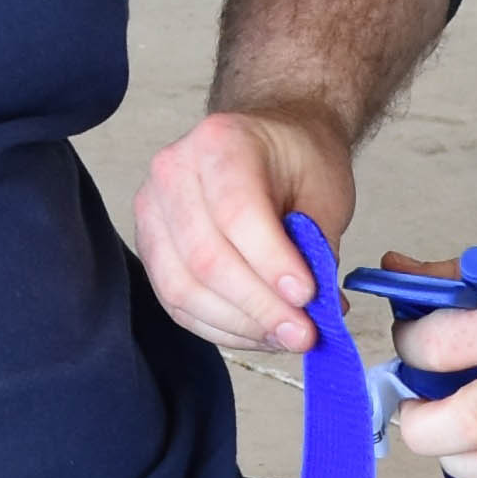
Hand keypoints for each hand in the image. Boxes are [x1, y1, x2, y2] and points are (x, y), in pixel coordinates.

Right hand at [133, 107, 357, 353]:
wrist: (270, 146)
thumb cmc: (297, 160)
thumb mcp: (326, 190)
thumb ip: (319, 247)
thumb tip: (319, 310)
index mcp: (219, 142)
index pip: (237, 213)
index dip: (271, 263)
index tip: (307, 296)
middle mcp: (173, 173)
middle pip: (205, 258)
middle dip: (258, 306)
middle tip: (303, 332)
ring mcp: (153, 212)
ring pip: (184, 289)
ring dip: (239, 325)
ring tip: (285, 335)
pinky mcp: (151, 249)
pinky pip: (178, 304)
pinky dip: (221, 328)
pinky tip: (258, 332)